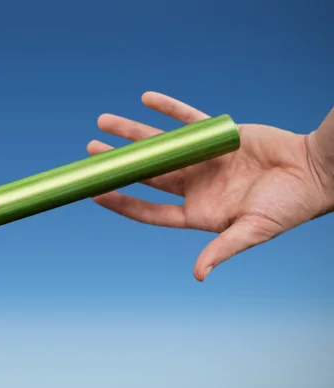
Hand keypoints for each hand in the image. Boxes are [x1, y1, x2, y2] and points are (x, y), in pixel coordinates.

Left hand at [87, 92, 333, 280]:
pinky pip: (187, 119)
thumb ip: (223, 249)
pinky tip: (145, 98)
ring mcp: (202, 159)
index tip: (93, 192)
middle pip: (146, 173)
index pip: (148, 208)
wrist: (316, 173)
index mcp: (197, 212)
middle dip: (118, 162)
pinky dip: (168, 109)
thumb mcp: (253, 231)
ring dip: (132, 133)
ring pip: (159, 144)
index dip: (120, 201)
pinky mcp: (217, 135)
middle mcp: (194, 185)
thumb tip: (199, 275)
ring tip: (103, 121)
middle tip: (90, 151)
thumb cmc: (289, 207)